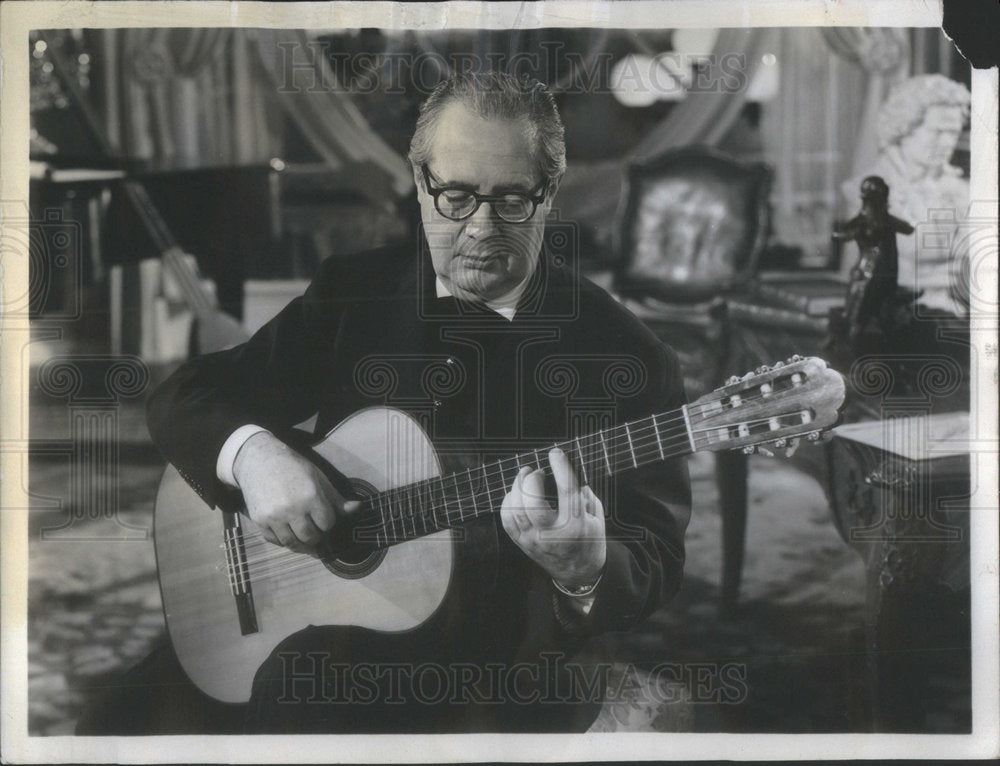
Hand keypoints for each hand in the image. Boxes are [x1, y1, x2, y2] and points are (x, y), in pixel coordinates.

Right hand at [233, 431, 360, 553]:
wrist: (259, 460)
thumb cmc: (293, 467)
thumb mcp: (318, 478)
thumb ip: (336, 498)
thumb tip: (358, 508)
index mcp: (311, 496)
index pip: (327, 523)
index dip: (328, 522)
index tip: (324, 518)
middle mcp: (292, 509)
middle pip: (311, 537)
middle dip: (317, 537)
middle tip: (316, 532)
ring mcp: (274, 516)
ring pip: (292, 543)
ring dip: (301, 545)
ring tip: (305, 539)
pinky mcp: (259, 520)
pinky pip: (274, 540)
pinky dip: (283, 541)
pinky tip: (288, 534)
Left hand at [500, 447, 605, 587]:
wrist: (579, 573)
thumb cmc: (589, 542)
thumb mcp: (597, 517)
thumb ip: (586, 495)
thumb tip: (571, 475)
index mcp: (576, 525)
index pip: (567, 490)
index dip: (560, 468)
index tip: (555, 454)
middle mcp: (553, 533)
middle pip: (532, 502)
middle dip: (531, 480)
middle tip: (536, 471)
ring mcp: (534, 540)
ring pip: (516, 509)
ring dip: (517, 488)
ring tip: (524, 478)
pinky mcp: (523, 543)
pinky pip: (507, 520)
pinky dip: (508, 503)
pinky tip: (515, 495)